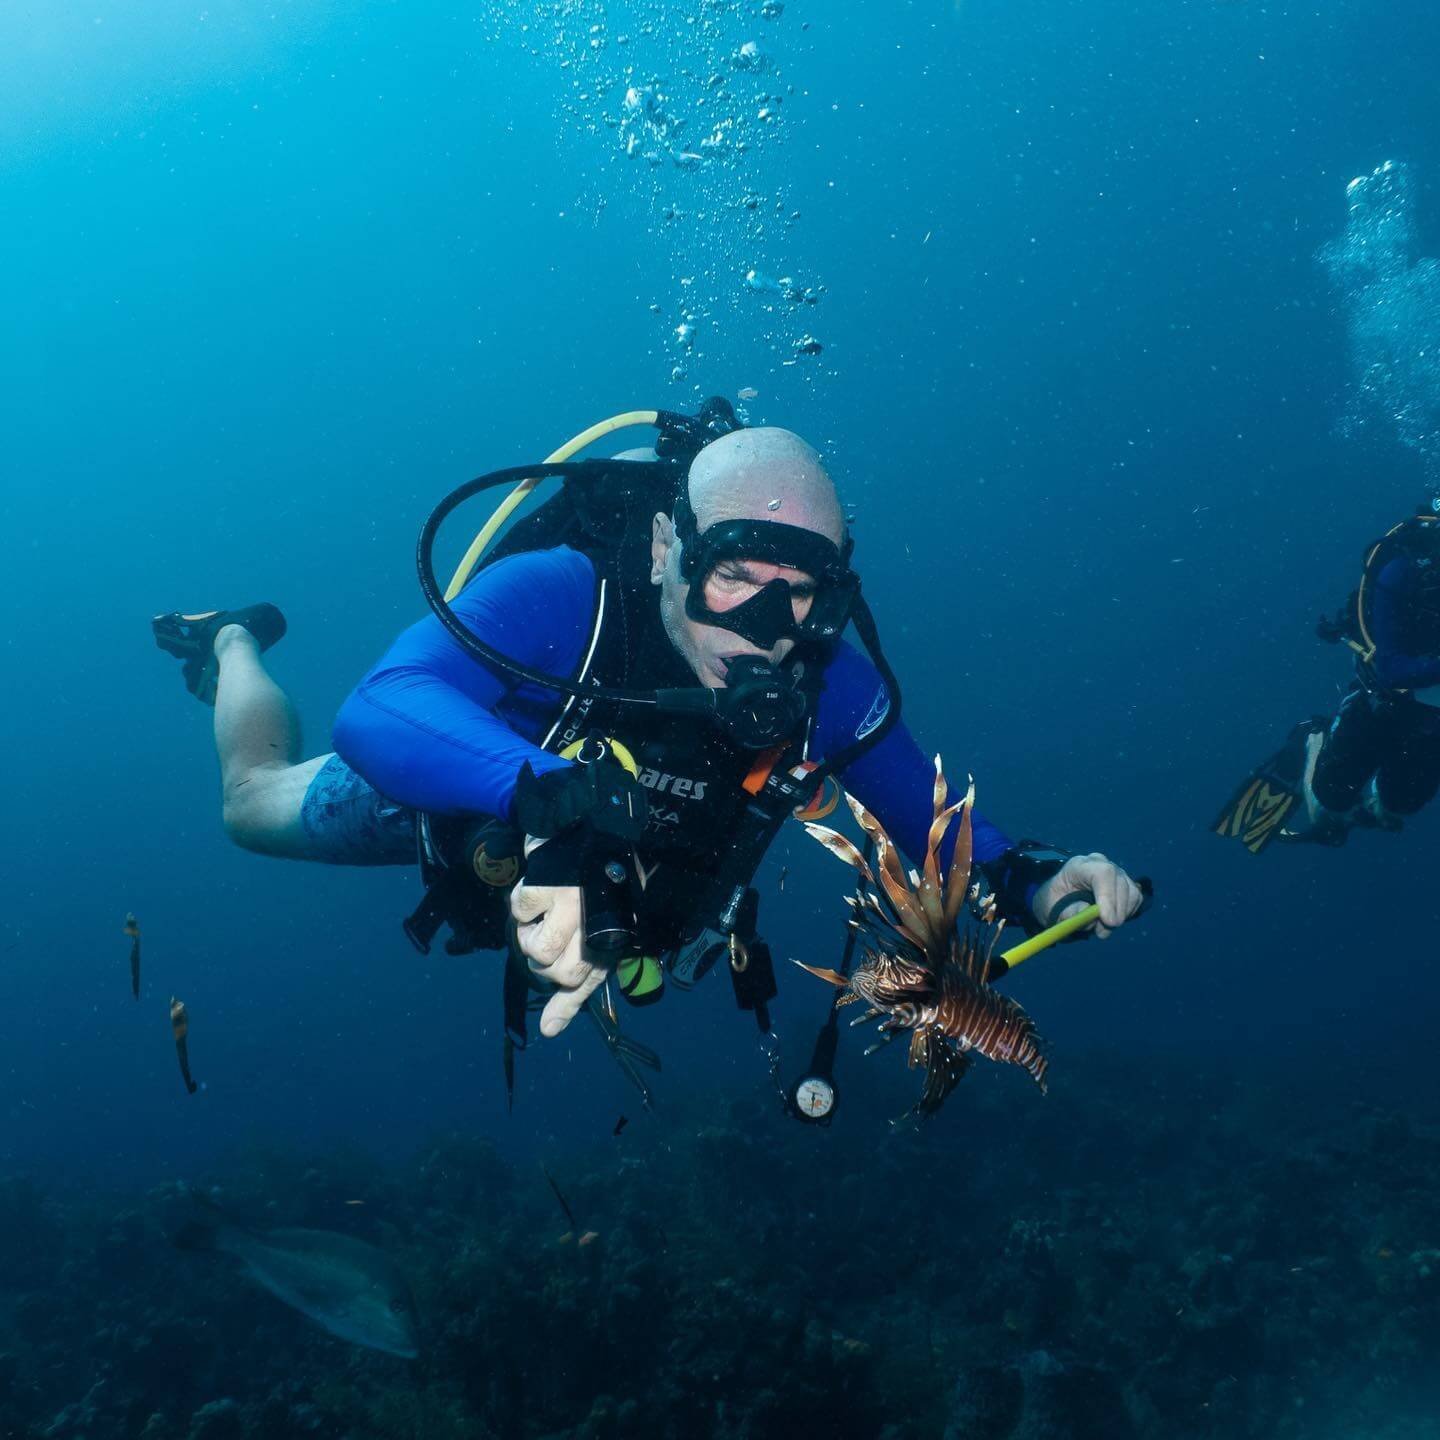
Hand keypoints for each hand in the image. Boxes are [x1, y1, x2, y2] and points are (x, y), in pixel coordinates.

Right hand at [509, 837, 607, 1036]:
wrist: (599, 832)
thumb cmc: (598, 892)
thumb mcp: (597, 939)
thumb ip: (574, 988)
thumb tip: (549, 1031)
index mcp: (611, 940)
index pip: (585, 984)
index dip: (566, 1002)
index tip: (550, 1025)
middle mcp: (594, 926)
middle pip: (555, 973)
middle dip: (545, 961)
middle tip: (548, 937)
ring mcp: (571, 904)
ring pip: (536, 950)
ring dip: (528, 935)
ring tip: (542, 915)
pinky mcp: (548, 884)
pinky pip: (520, 912)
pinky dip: (522, 905)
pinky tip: (539, 893)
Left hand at [1031, 853, 1143, 939]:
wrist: (1060, 898)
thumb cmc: (1055, 902)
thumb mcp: (1052, 909)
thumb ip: (1070, 913)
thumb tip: (1092, 917)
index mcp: (1079, 866)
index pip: (1102, 873)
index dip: (1108, 896)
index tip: (1108, 921)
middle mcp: (1100, 864)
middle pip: (1119, 883)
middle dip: (1115, 912)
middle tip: (1101, 932)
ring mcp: (1116, 872)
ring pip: (1131, 893)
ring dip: (1121, 916)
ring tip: (1101, 928)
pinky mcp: (1126, 883)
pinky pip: (1136, 900)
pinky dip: (1126, 914)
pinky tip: (1109, 918)